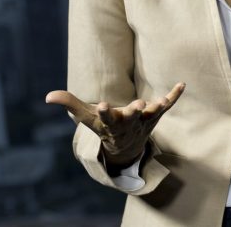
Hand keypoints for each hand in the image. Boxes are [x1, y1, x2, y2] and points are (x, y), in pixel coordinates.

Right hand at [46, 82, 184, 166]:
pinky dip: (175, 95)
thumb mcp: (86, 117)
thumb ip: (69, 103)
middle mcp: (129, 122)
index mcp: (111, 123)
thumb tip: (48, 96)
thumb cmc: (103, 126)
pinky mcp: (156, 114)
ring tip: (160, 101)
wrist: (125, 146)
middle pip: (132, 118)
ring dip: (157, 108)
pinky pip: (168, 104)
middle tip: (137, 105)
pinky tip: (182, 84)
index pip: (107, 118)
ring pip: (152, 114)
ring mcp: (145, 119)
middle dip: (134, 112)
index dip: (105, 111)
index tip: (102, 104)